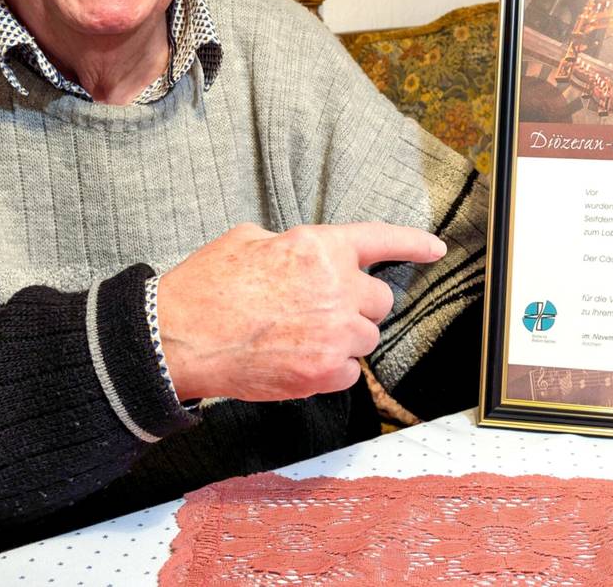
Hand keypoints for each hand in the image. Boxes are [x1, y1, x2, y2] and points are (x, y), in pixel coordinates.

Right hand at [156, 222, 445, 402]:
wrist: (178, 337)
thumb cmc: (207, 287)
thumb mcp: (249, 240)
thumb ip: (292, 246)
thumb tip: (305, 258)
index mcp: (319, 247)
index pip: (382, 240)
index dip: (413, 243)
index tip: (435, 248)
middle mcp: (336, 288)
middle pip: (379, 299)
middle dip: (358, 304)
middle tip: (324, 308)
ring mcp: (333, 334)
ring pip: (367, 337)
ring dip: (345, 337)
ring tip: (303, 336)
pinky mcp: (322, 373)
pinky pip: (350, 372)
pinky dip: (333, 368)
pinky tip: (299, 359)